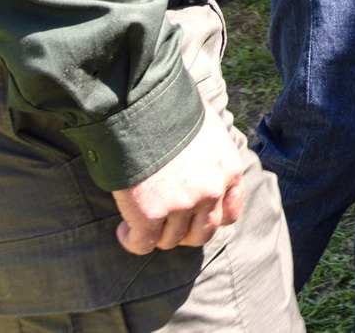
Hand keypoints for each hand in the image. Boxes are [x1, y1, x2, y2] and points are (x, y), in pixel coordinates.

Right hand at [112, 109, 244, 254]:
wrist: (145, 110)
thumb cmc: (173, 111)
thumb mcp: (209, 129)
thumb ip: (211, 153)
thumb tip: (202, 156)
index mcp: (229, 171)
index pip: (230, 214)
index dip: (210, 218)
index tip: (194, 216)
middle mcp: (211, 192)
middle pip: (202, 233)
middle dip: (184, 232)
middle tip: (165, 222)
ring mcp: (182, 206)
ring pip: (172, 240)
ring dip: (156, 236)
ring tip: (140, 224)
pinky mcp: (150, 214)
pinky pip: (143, 244)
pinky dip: (132, 241)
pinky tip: (124, 230)